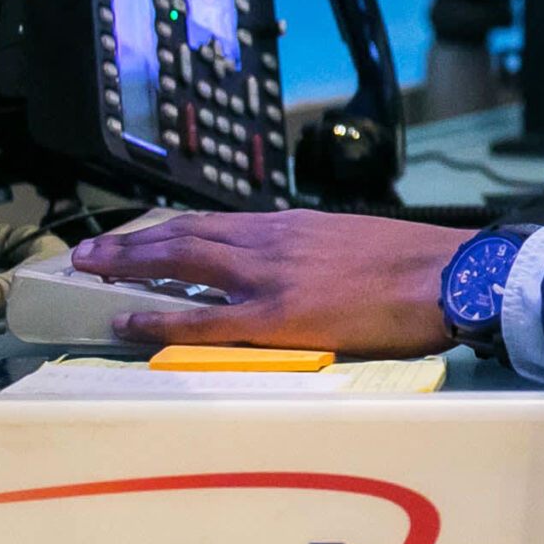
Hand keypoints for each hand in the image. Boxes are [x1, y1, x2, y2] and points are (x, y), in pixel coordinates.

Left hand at [72, 211, 466, 354]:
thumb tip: (310, 269)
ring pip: (180, 262)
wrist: (449, 275)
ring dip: (130, 266)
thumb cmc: (421, 266)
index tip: (145, 234)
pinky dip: (156, 318)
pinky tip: (126, 321)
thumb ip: (323, 251)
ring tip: (94, 271)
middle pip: (186, 235)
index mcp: (296, 226)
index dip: (174, 229)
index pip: (219, 222)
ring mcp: (269, 277)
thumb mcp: (362, 242)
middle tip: (93, 249)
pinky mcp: (274, 316)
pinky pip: (199, 317)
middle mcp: (273, 241)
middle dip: (134, 242)